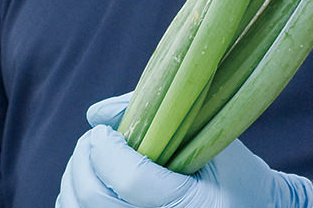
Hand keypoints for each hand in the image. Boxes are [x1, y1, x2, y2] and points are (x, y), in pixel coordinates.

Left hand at [55, 96, 312, 207]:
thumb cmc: (238, 175)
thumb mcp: (215, 136)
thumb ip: (159, 113)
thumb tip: (96, 114)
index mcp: (197, 204)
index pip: (130, 178)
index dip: (105, 148)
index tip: (104, 131)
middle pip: (97, 200)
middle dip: (83, 161)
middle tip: (92, 142)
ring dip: (73, 183)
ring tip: (89, 163)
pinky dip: (75, 203)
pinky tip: (89, 187)